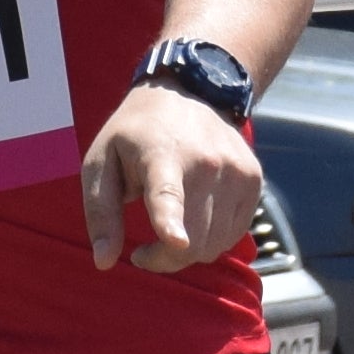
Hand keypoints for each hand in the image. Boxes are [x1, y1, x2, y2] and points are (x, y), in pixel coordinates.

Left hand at [81, 81, 265, 272]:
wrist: (188, 91)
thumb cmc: (135, 135)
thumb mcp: (100, 163)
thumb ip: (101, 213)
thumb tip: (104, 262)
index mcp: (161, 155)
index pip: (167, 193)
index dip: (170, 220)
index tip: (176, 242)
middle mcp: (206, 162)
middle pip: (193, 239)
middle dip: (164, 260)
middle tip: (144, 252)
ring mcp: (236, 171)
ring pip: (214, 245)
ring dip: (188, 253)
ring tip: (169, 232)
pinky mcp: (253, 179)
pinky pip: (233, 235)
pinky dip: (212, 240)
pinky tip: (194, 220)